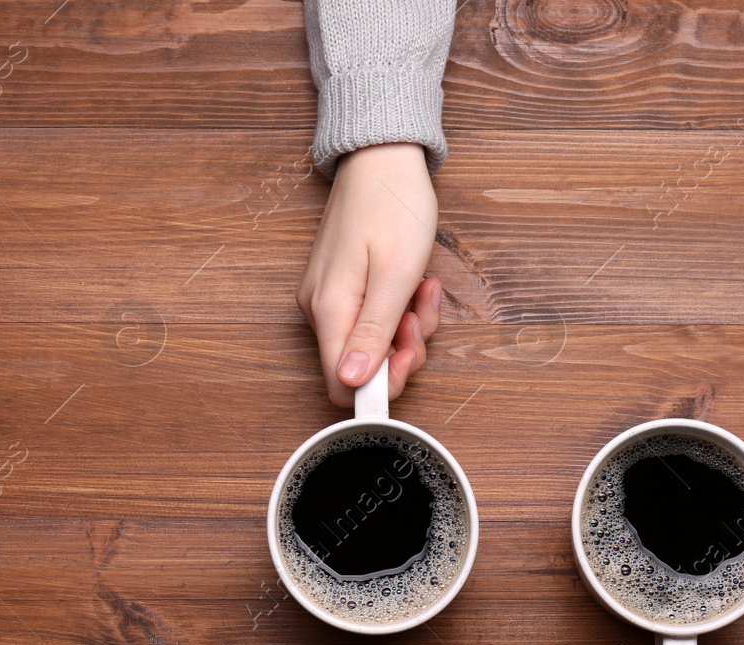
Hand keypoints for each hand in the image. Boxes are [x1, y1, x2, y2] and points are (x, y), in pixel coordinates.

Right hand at [297, 142, 441, 407]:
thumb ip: (373, 333)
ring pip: (370, 343)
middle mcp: (320, 309)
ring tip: (423, 291)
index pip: (343, 384)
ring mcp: (328, 297)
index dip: (381, 386)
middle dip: (402, 352)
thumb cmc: (393, 207)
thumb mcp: (396, 275)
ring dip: (406, 328)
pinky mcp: (339, 287)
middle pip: (360, 366)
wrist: (382, 158)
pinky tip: (414, 285)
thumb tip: (351, 382)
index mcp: (330, 310)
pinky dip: (397, 310)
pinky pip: (370, 318)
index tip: (411, 360)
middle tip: (422, 317)